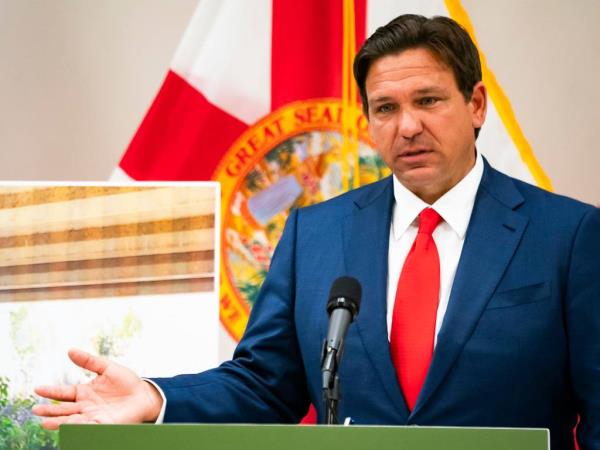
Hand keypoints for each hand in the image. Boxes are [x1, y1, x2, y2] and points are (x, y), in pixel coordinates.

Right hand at [32, 348, 162, 429]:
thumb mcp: (107, 368)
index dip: (51, 391)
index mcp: (84, 392)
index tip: (38, 388)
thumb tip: (70, 350)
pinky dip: (77, 427)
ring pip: (72, 420)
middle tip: (36, 410)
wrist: (144, 394)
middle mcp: (85, 406)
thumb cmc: (126, 382)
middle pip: (64, 409)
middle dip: (50, 411)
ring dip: (59, 422)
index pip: (64, 392)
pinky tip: (68, 426)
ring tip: (45, 423)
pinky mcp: (103, 425)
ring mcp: (93, 416)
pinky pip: (88, 427)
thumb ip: (89, 361)